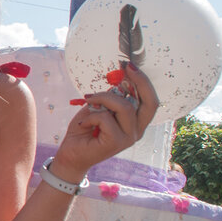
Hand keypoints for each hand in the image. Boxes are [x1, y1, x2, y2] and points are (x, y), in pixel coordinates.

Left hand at [52, 64, 158, 179]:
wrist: (71, 155)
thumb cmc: (84, 130)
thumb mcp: (98, 109)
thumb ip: (110, 99)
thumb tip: (118, 79)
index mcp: (135, 122)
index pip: (150, 101)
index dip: (144, 82)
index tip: (130, 66)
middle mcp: (137, 130)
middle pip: (149, 102)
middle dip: (140, 81)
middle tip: (125, 67)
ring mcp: (129, 138)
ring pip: (124, 107)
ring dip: (103, 98)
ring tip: (89, 100)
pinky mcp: (116, 142)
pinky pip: (106, 118)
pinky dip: (91, 115)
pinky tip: (83, 124)